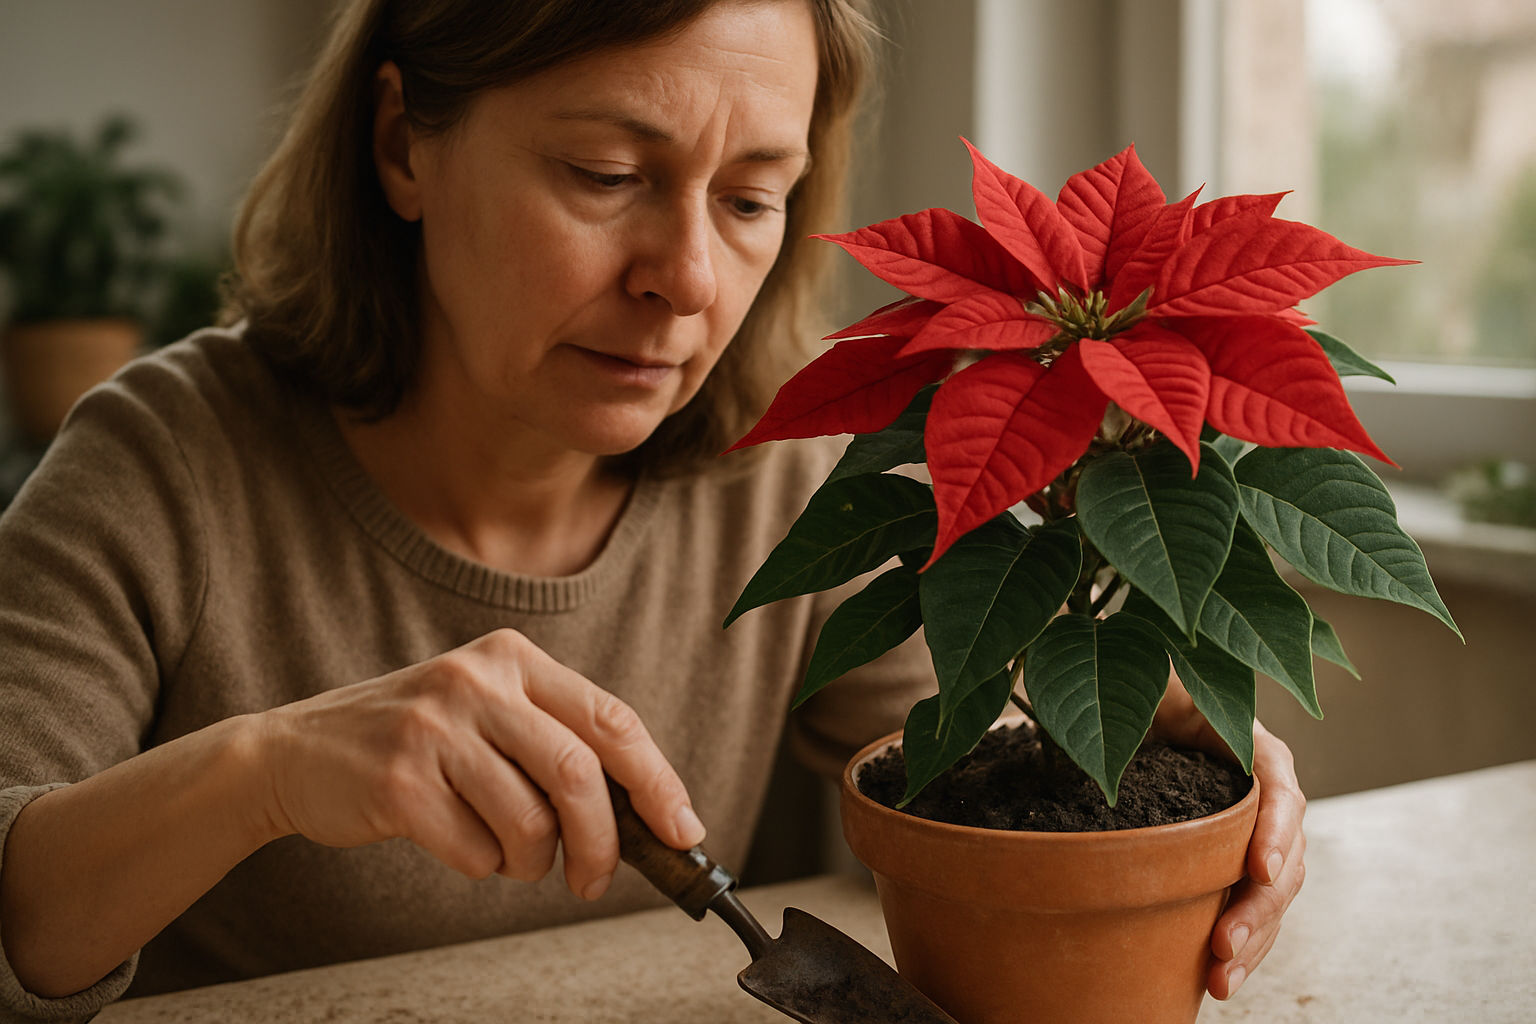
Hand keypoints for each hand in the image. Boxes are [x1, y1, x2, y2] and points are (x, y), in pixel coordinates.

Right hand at [256, 628, 704, 900]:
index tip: (683, 829)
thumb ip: (557, 744)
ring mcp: (436, 728)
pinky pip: (477, 851)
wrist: (294, 752)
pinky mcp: (400, 780)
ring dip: (531, 862)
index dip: (657, 781)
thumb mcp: (487, 712)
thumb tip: (648, 814)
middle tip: (596, 879)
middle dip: (603, 842)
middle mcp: (478, 682)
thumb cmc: (415, 742)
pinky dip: (480, 865)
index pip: (612, 719)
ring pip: (531, 823)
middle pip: (580, 774)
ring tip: (508, 854)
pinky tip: (455, 841)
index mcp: (514, 659)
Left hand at [1153, 677, 1306, 999]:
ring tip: (1220, 982)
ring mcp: (1249, 832)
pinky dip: (1237, 942)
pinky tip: (1214, 976)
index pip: (1281, 790)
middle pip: (1283, 857)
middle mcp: (1261, 794)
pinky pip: (1244, 905)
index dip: (1277, 832)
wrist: (1117, 699)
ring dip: (1251, 939)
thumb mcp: (1154, 684)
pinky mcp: (1226, 861)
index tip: (1258, 869)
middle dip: (1258, 908)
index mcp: (1251, 748)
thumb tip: (1122, 714)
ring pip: (1270, 894)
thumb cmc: (1137, 687)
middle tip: (1222, 946)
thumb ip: (1158, 697)